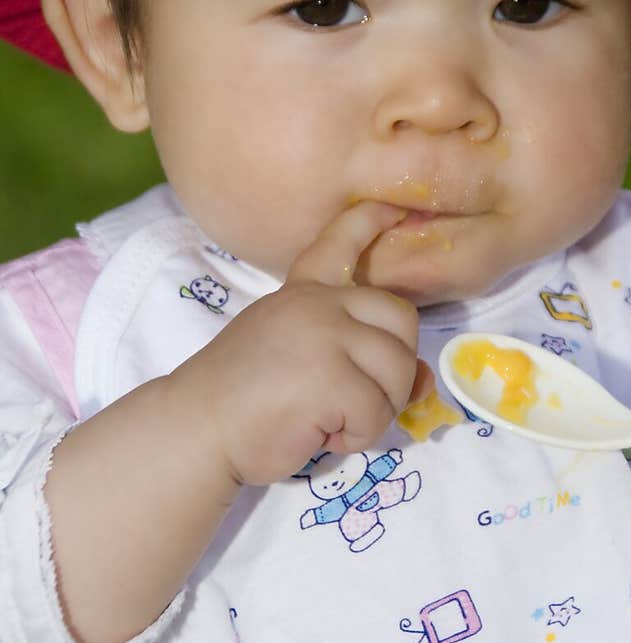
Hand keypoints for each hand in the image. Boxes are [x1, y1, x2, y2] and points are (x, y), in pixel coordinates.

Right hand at [169, 200, 433, 486]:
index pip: (340, 243)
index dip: (371, 222)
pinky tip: (321, 433)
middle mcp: (318, 303)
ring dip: (377, 410)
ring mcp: (325, 334)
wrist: (195, 427)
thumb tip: (424, 379)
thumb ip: (357, 356)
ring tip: (332, 419)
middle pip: (402, 321)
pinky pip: (378, 412)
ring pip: (399, 371)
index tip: (395, 207)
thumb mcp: (302, 361)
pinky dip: (358, 435)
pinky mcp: (331, 377)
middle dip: (395, 370)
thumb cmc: (242, 399)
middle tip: (358, 398)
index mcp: (304, 293)